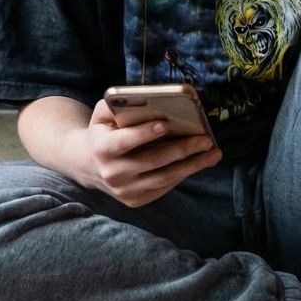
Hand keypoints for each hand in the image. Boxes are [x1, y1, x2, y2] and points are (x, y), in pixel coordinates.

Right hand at [74, 99, 221, 207]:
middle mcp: (112, 173)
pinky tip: (199, 162)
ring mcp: (124, 190)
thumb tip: (144, 99)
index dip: (144, 133)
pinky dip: (183, 174)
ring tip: (212, 154)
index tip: (166, 124)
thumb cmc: (103, 132)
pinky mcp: (135, 200)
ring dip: (191, 166)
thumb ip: (117, 104)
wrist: (88, 165)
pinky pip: (164, 186)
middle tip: (205, 140)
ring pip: (163, 178)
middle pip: (151, 161)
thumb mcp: (102, 115)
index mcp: (101, 148)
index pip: (124, 141)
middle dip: (181, 150)